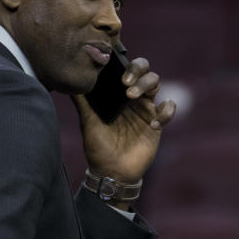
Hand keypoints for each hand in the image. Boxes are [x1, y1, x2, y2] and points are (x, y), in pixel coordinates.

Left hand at [71, 56, 175, 185]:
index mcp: (117, 94)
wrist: (113, 173)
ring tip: (134, 97)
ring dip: (147, 85)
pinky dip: (166, 111)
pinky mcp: (157, 123)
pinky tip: (153, 125)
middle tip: (126, 83)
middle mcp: (133, 97)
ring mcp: (146, 108)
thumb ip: (82, 102)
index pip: (126, 69)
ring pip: (157, 82)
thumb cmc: (98, 147)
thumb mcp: (87, 122)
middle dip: (138, 70)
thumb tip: (69, 82)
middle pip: (145, 70)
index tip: (117, 75)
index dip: (125, 65)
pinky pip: (169, 107)